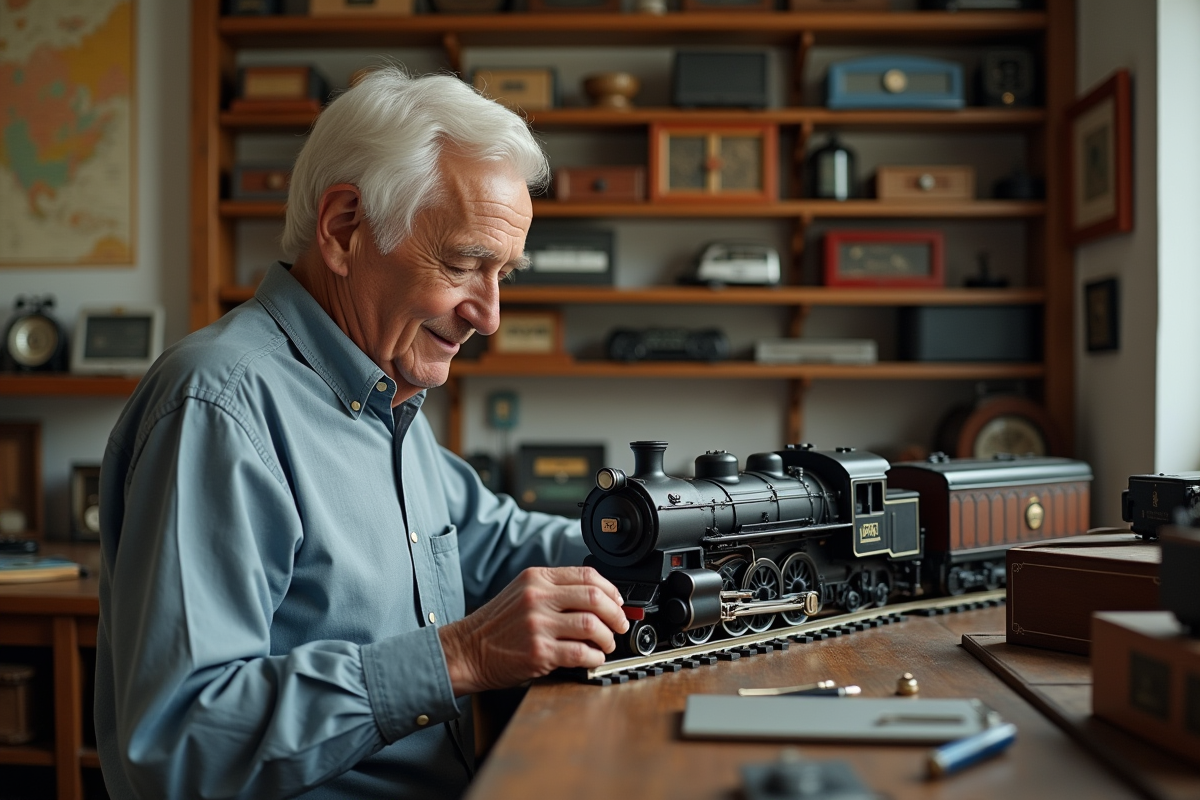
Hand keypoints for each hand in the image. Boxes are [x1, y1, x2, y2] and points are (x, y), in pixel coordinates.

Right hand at [438, 566, 628, 694]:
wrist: (466, 650)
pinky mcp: (539, 652)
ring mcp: (538, 624)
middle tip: (620, 625)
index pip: (587, 575)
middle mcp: (538, 597)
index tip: (618, 602)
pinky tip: (592, 658)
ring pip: (592, 626)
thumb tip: (596, 599)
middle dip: (616, 614)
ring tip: (606, 644)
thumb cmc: (496, 625)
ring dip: (607, 638)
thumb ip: (554, 590)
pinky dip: (594, 657)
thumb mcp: (522, 593)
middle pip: (595, 598)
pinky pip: (581, 653)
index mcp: (537, 579)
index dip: (611, 590)